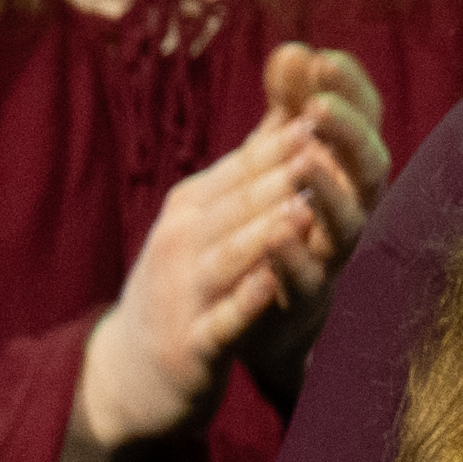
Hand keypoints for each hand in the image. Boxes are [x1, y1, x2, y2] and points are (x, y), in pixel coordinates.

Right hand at [76, 72, 382, 461]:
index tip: (332, 107)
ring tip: (305, 208)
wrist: (130, 370)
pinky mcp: (192, 345)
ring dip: (265, 232)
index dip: (289, 137)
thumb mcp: (208, 214)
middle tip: (328, 145)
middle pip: (240, 202)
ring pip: (229, 256)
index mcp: (195, 204)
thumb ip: (253, 159)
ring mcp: (185, 293)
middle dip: (284, 174)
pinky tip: (270, 284)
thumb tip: (294, 91)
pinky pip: (223, 320)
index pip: (247, 164)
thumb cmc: (185, 279)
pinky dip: (245, 302)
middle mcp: (185, 240)